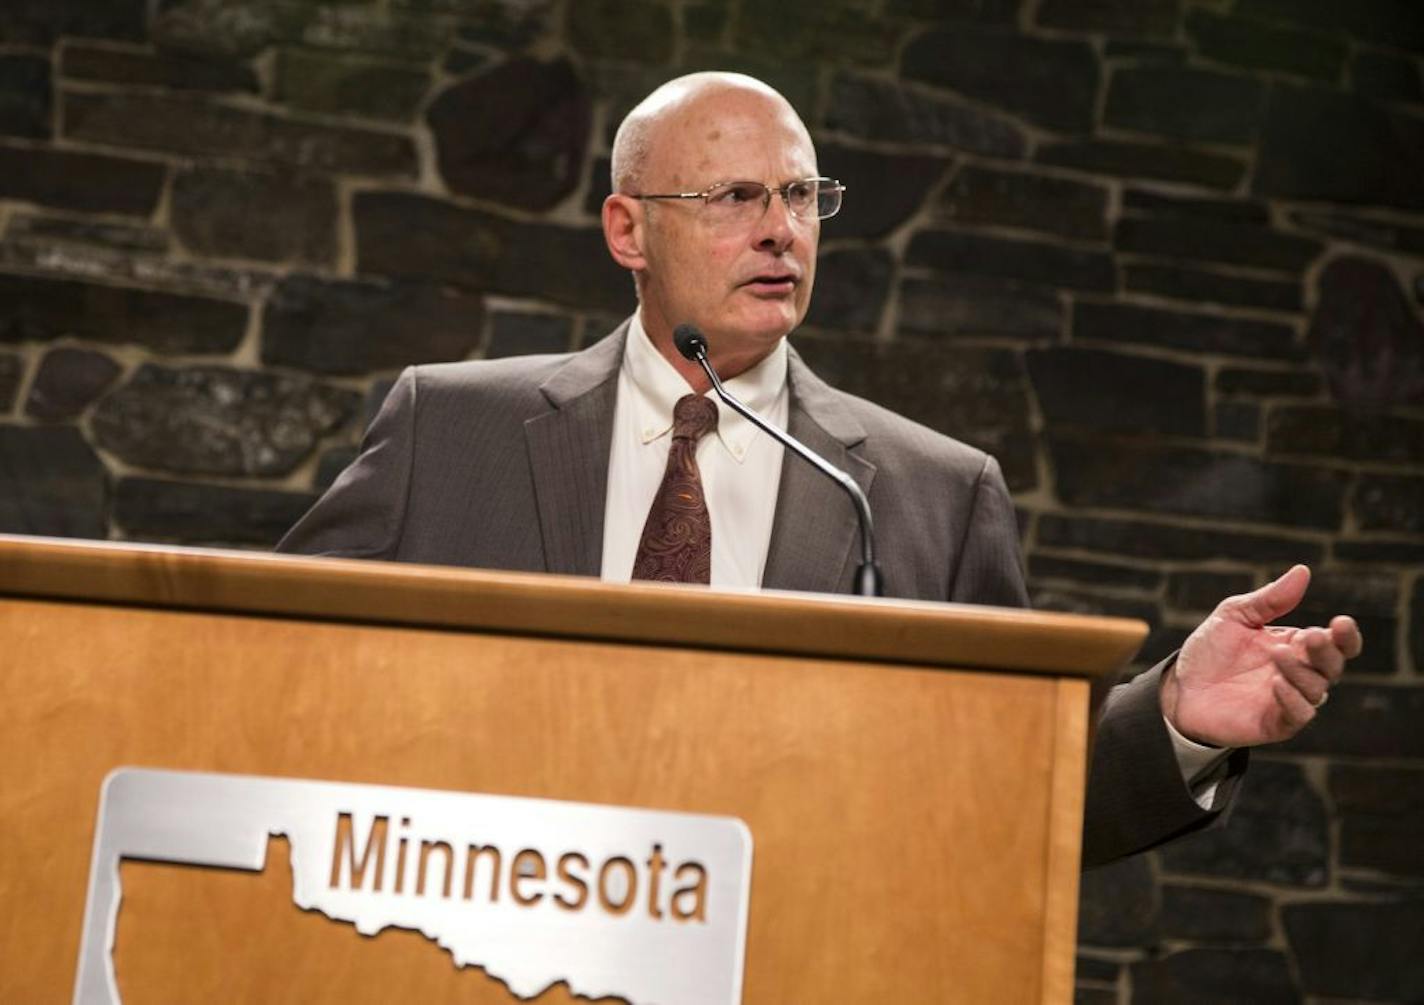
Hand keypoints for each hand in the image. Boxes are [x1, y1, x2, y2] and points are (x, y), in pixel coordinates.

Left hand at [1160, 565, 1362, 747]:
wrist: (1180, 687)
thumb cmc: (1210, 651)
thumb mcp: (1236, 616)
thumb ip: (1270, 599)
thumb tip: (1303, 571)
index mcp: (1297, 646)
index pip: (1337, 643)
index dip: (1346, 635)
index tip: (1341, 622)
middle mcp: (1300, 674)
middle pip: (1332, 666)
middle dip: (1327, 651)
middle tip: (1311, 637)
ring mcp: (1289, 699)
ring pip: (1316, 690)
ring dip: (1302, 672)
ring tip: (1277, 654)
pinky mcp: (1275, 723)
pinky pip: (1298, 715)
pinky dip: (1292, 700)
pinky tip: (1276, 684)